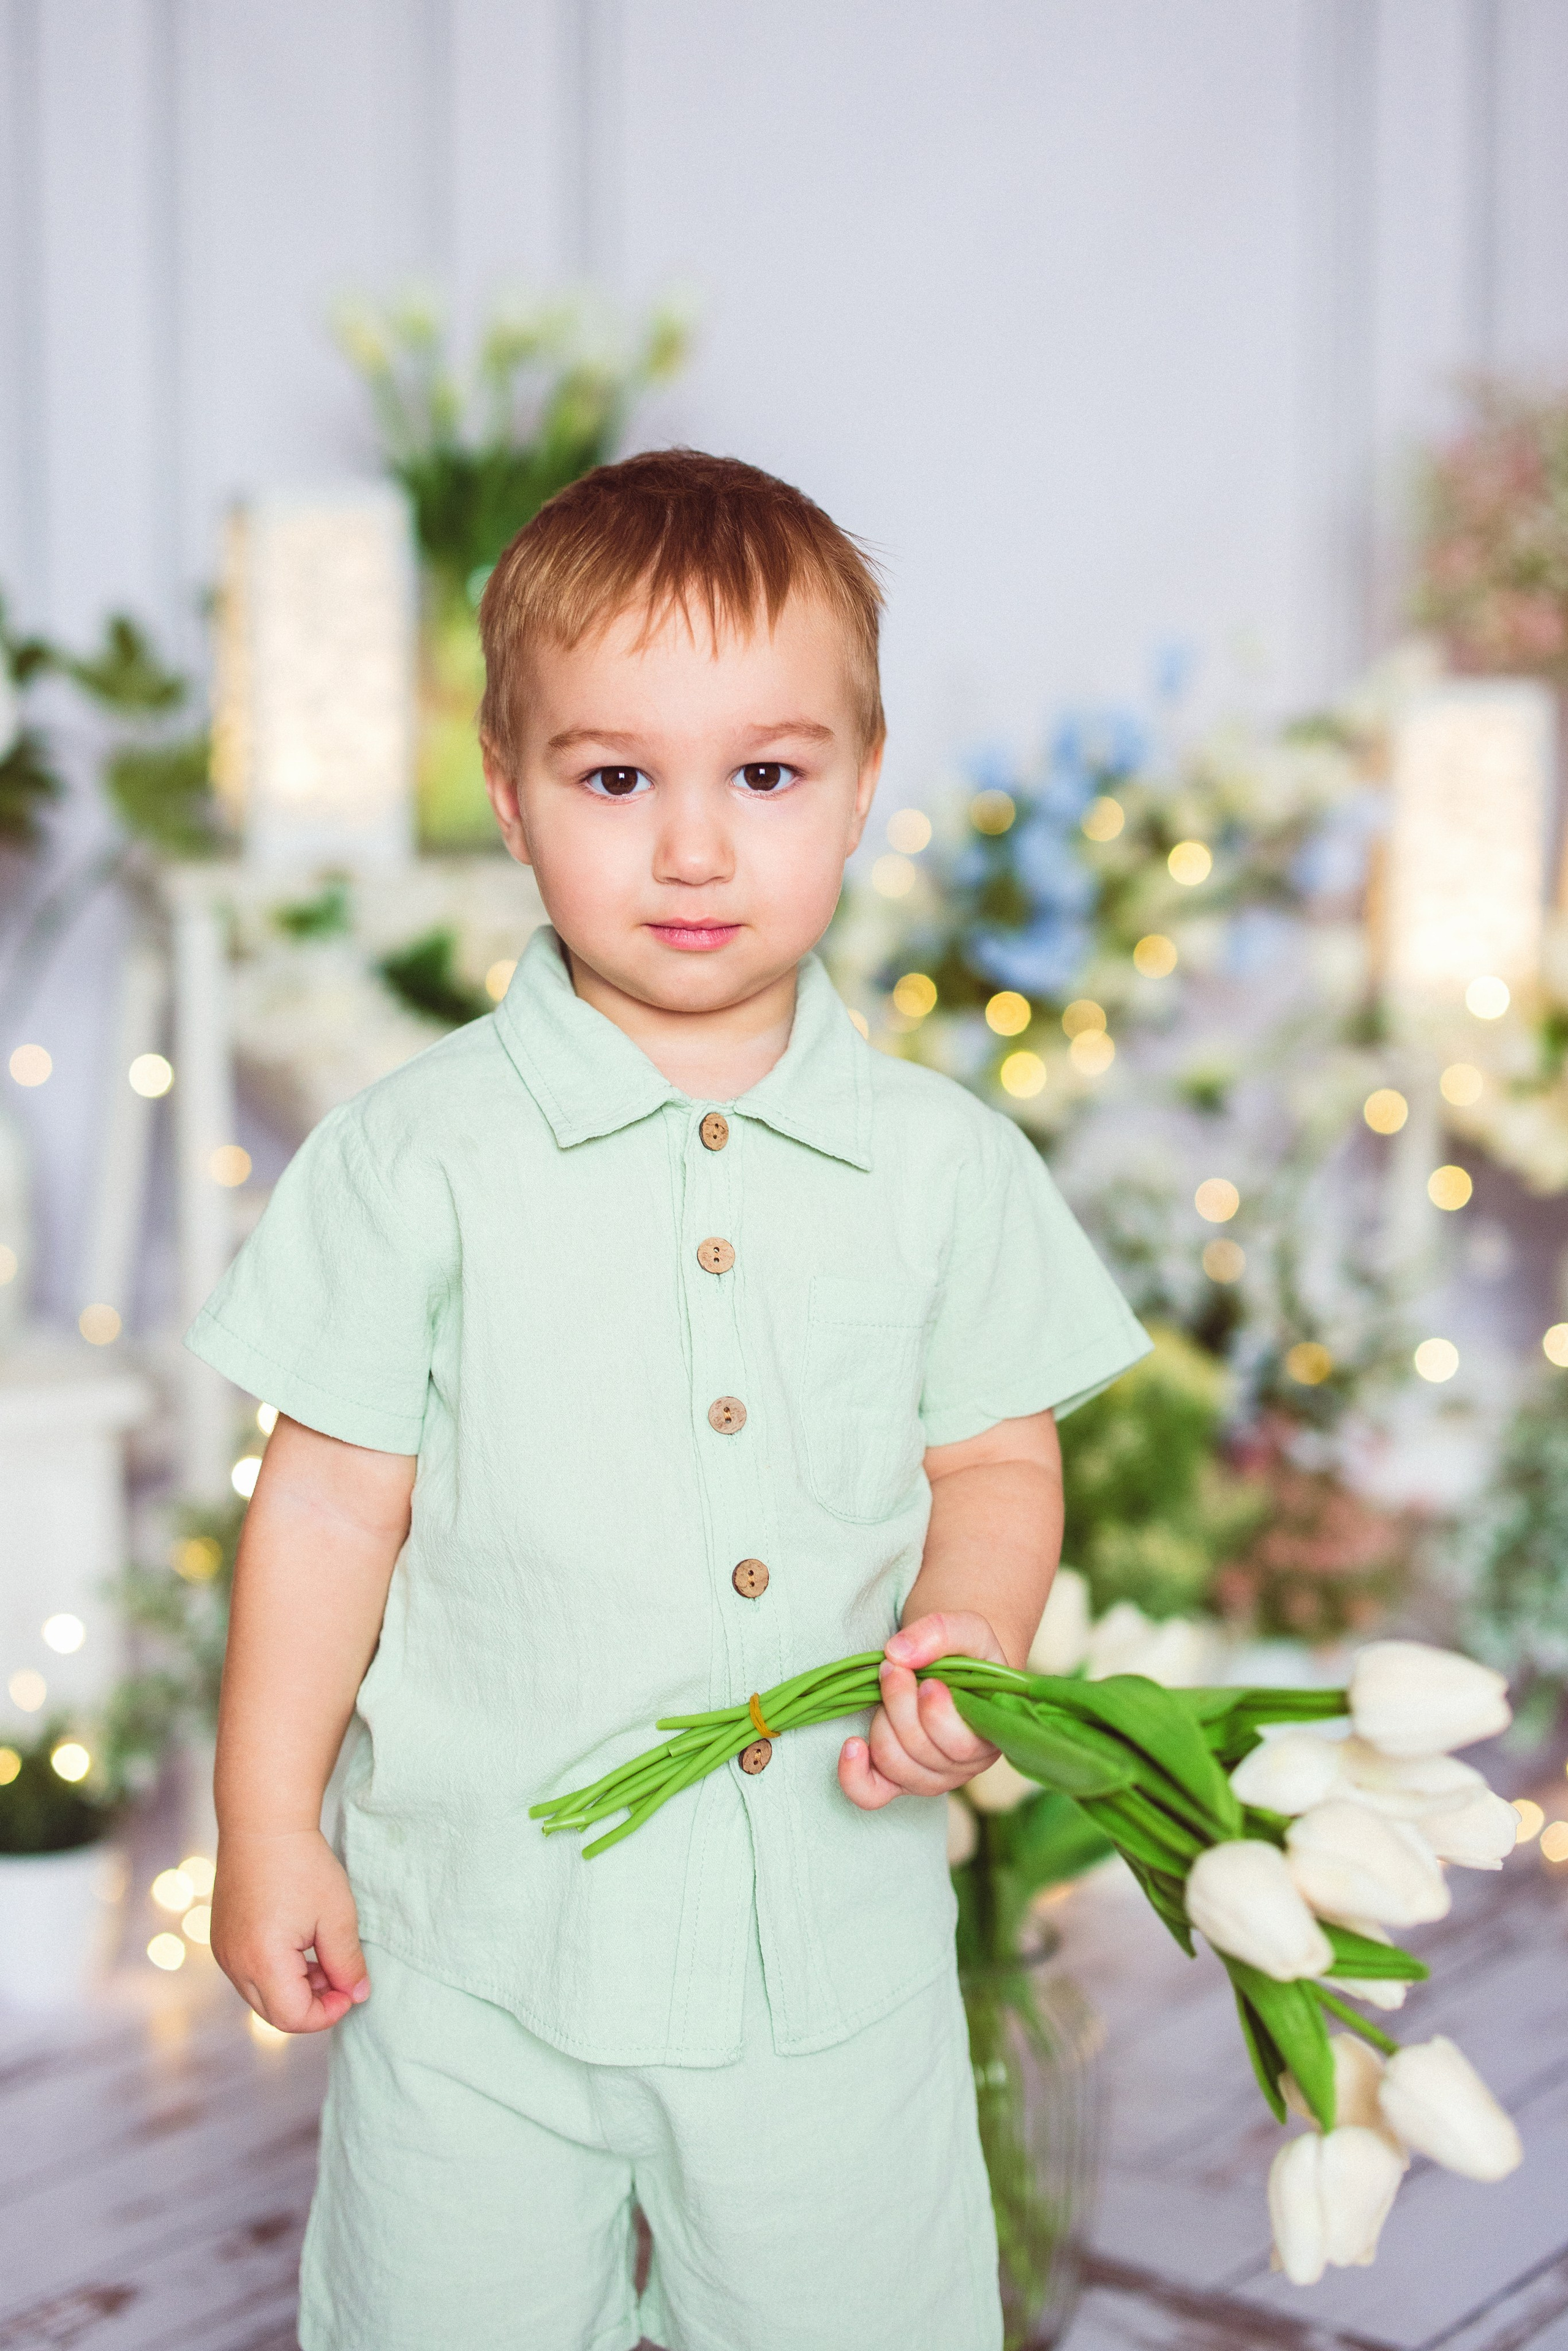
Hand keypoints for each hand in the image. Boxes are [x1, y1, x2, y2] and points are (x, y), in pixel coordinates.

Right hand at [210, 1827, 370, 2033]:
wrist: (263, 1824)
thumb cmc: (303, 1865)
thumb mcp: (337, 1916)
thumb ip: (348, 1963)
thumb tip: (357, 1995)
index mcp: (262, 1961)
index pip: (294, 2018)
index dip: (328, 2013)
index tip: (351, 1989)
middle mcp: (234, 1963)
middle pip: (275, 2014)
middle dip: (312, 2003)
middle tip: (338, 1972)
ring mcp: (223, 1952)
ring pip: (261, 1996)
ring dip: (294, 1988)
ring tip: (320, 1952)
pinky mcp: (221, 1939)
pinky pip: (249, 1974)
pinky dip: (276, 1972)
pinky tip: (298, 1943)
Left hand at [837, 1609, 1002, 1811]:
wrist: (954, 1665)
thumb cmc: (966, 1652)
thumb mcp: (966, 1628)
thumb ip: (940, 1632)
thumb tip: (897, 1654)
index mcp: (990, 1735)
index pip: (961, 1745)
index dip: (936, 1716)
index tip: (927, 1681)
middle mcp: (964, 1766)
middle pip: (920, 1750)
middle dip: (899, 1703)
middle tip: (894, 1667)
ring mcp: (930, 1776)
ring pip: (894, 1764)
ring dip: (882, 1721)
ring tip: (888, 1687)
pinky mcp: (898, 1780)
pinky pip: (871, 1795)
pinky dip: (854, 1774)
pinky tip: (852, 1744)